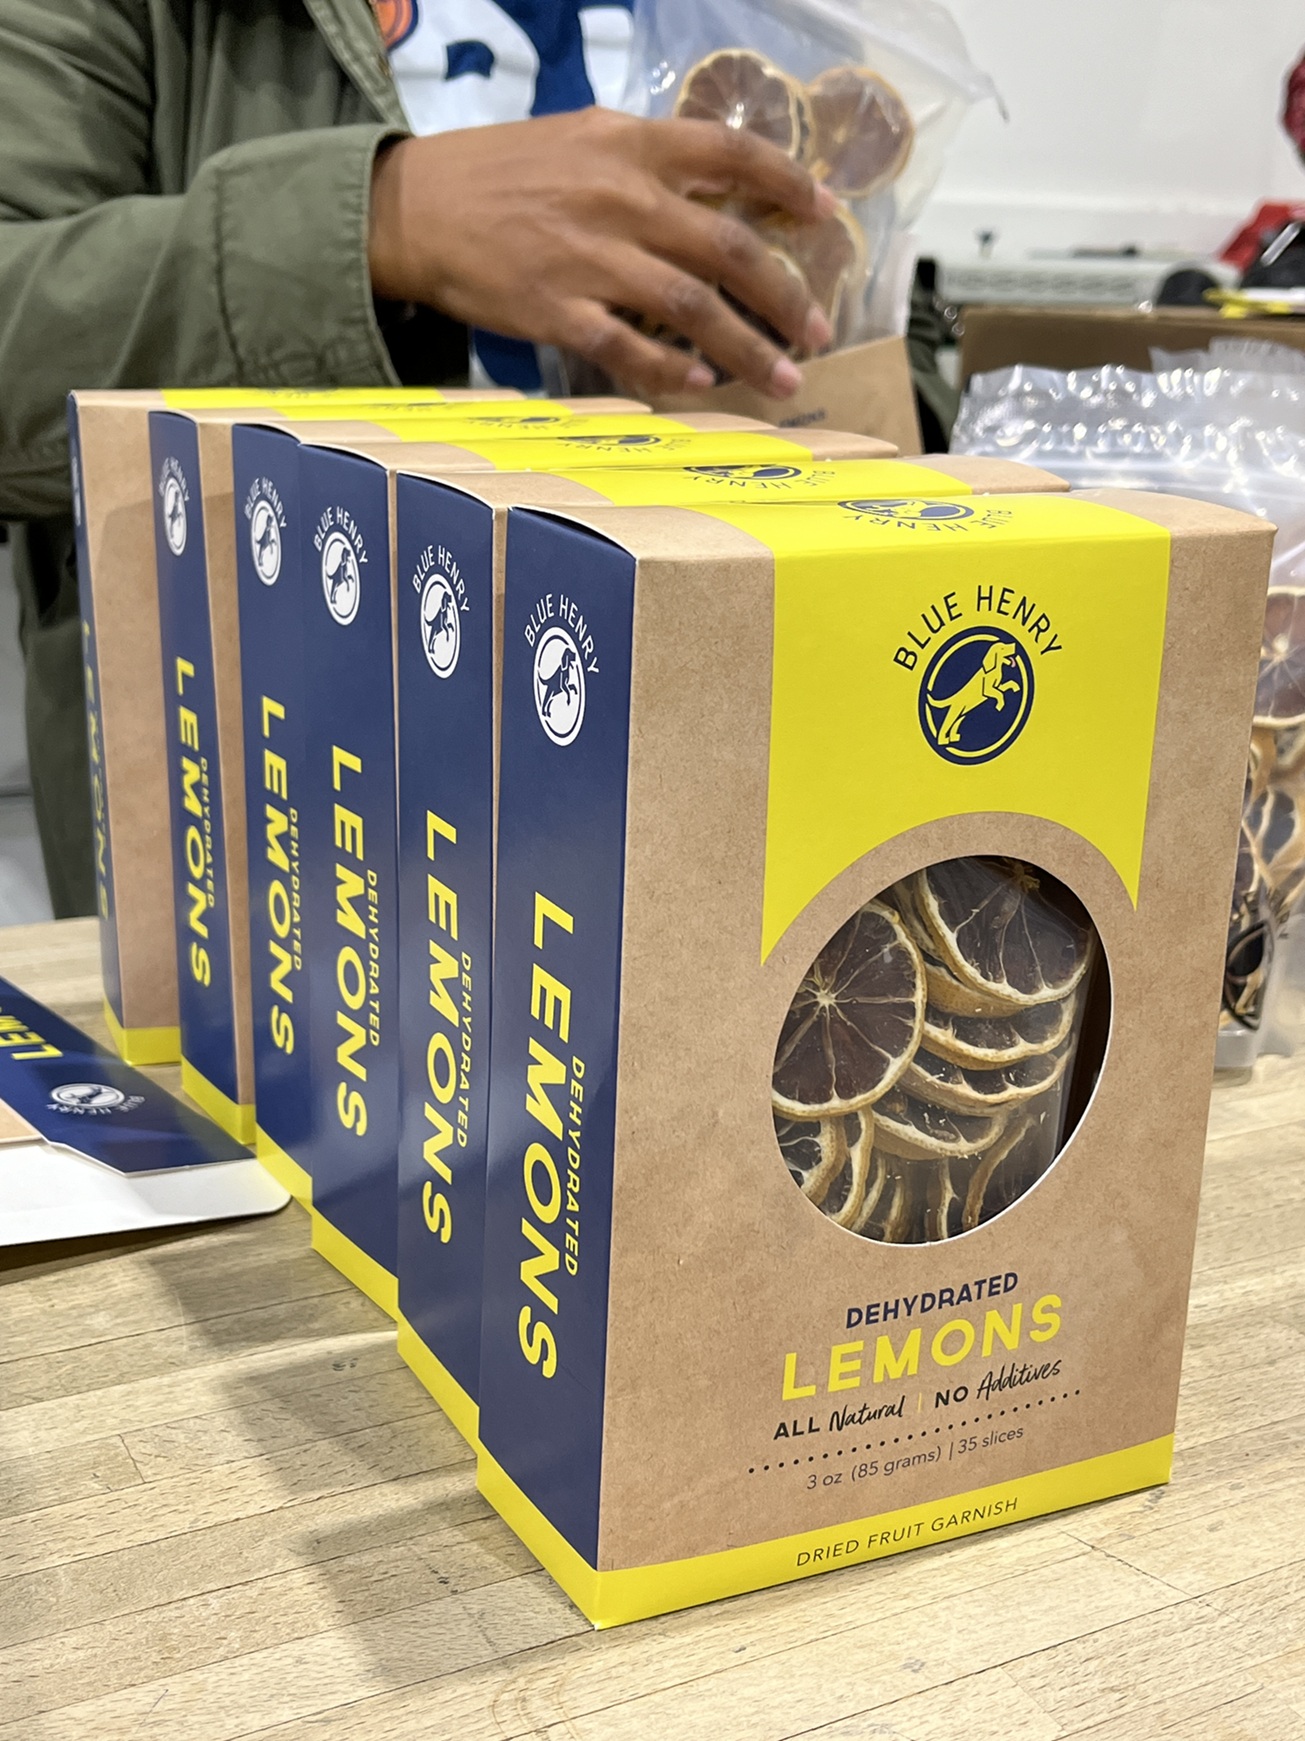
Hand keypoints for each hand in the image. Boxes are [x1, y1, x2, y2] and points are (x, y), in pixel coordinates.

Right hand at [368, 108, 836, 398]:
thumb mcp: (583, 140)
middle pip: (726, 248)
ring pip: (690, 307)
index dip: (787, 183)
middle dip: (784, 295)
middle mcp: (619, 198)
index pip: (730, 153)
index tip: (826, 216)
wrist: (419, 208)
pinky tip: (700, 384)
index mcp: (630, 146)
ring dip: (746, 348)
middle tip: (818, 331)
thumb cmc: (504, 174)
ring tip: (782, 378)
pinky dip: (668, 369)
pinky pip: (626, 347)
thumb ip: (649, 162)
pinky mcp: (554, 310)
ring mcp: (588, 258)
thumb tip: (717, 193)